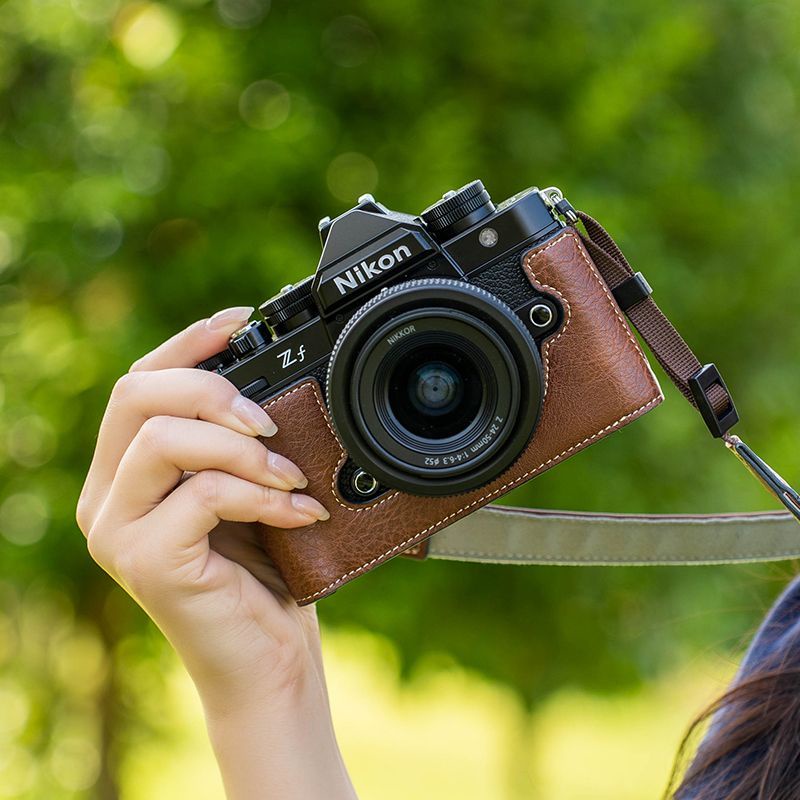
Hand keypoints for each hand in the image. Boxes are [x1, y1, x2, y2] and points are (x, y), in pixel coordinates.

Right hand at [77, 306, 356, 799]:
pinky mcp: (146, 562)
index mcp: (128, 475)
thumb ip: (233, 445)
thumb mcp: (247, 492)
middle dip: (213, 390)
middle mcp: (108, 499)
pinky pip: (205, 494)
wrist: (267, 660)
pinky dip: (263, 495)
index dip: (188, 342)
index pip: (139, 383)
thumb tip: (264, 383)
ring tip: (291, 477)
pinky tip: (301, 513)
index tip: (243, 320)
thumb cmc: (263, 575)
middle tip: (268, 423)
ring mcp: (118, 532)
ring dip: (242, 448)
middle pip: (135, 395)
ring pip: (164, 438)